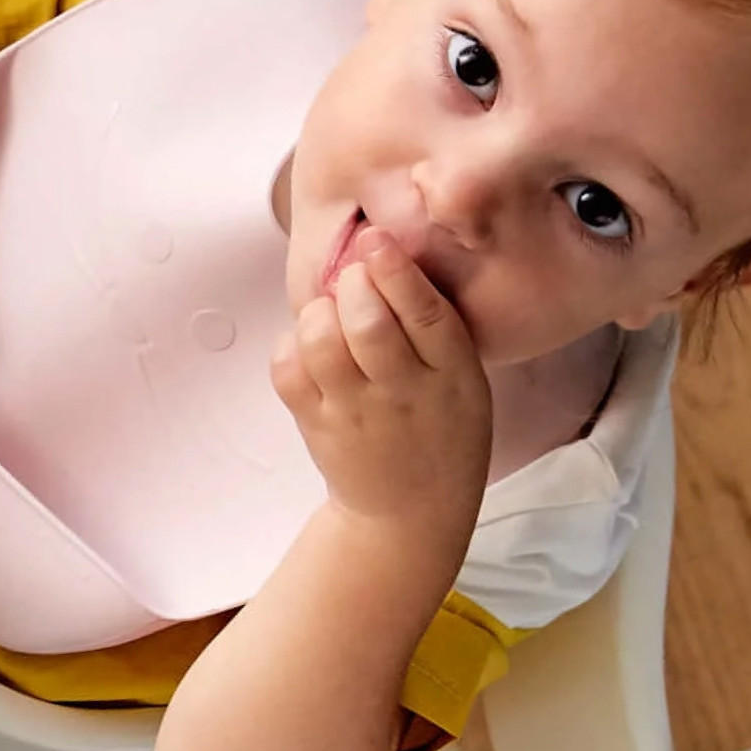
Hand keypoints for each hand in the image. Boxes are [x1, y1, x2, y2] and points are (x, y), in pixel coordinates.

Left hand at [270, 232, 490, 536]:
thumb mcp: (462, 377)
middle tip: (354, 277)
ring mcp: (355, 412)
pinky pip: (288, 368)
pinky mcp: (316, 423)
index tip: (376, 239)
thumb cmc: (438, 427)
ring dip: (320, 311)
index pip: (427, 315)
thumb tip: (380, 249)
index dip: (396, 271)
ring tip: (332, 313)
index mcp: (454, 375)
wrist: (410, 511)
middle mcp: (405, 393)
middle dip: (353, 283)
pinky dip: (291, 343)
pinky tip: (312, 346)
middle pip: (368, 323)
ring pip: (321, 341)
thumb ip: (431, 322)